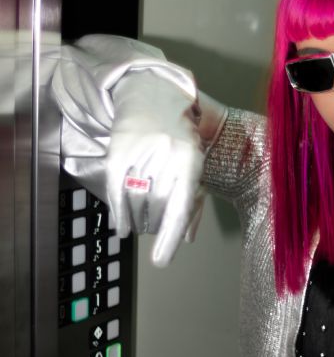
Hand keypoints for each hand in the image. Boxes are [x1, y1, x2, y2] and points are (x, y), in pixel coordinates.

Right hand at [105, 72, 205, 265]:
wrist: (152, 95)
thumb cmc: (180, 136)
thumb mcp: (195, 165)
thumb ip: (193, 202)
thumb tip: (187, 239)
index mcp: (191, 160)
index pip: (181, 206)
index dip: (170, 237)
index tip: (161, 261)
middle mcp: (166, 154)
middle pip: (156, 205)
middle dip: (155, 225)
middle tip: (155, 230)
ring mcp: (141, 151)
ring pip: (135, 200)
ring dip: (137, 221)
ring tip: (141, 226)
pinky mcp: (119, 149)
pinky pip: (116, 190)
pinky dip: (119, 213)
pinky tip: (122, 227)